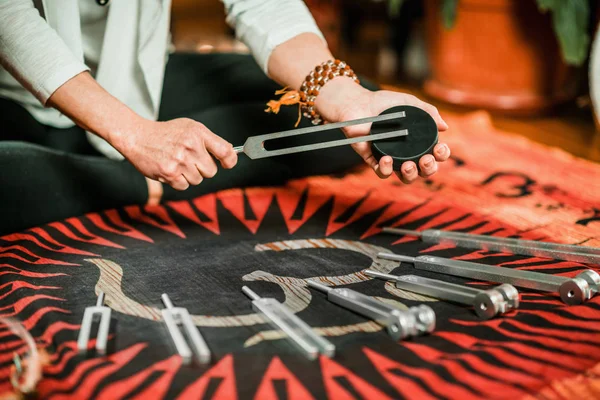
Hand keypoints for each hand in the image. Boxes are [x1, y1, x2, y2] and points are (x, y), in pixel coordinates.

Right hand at [113, 118, 236, 189]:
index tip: (227, 164)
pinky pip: (184, 186)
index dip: (230, 160)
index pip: (225, 151)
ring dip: (190, 175)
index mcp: (198, 133)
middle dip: (203, 169)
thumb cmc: (166, 133)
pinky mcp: (169, 173)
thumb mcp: (189, 128)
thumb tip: (230, 154)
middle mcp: (191, 146)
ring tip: (177, 163)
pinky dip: (178, 181)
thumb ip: (209, 140)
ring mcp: (180, 160)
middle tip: (190, 160)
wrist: (137, 137)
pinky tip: (171, 169)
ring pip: (198, 180)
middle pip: (211, 171)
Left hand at [315, 78, 450, 182]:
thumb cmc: (383, 102)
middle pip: (423, 170)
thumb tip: (445, 126)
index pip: (434, 153)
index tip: (439, 148)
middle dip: (428, 169)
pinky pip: (381, 172)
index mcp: (417, 141)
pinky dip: (385, 170)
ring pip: (405, 177)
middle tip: (425, 160)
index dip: (440, 155)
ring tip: (408, 166)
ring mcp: (390, 157)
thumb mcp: (408, 102)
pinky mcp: (373, 159)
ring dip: (410, 175)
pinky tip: (386, 159)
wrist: (357, 102)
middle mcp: (405, 152)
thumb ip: (427, 111)